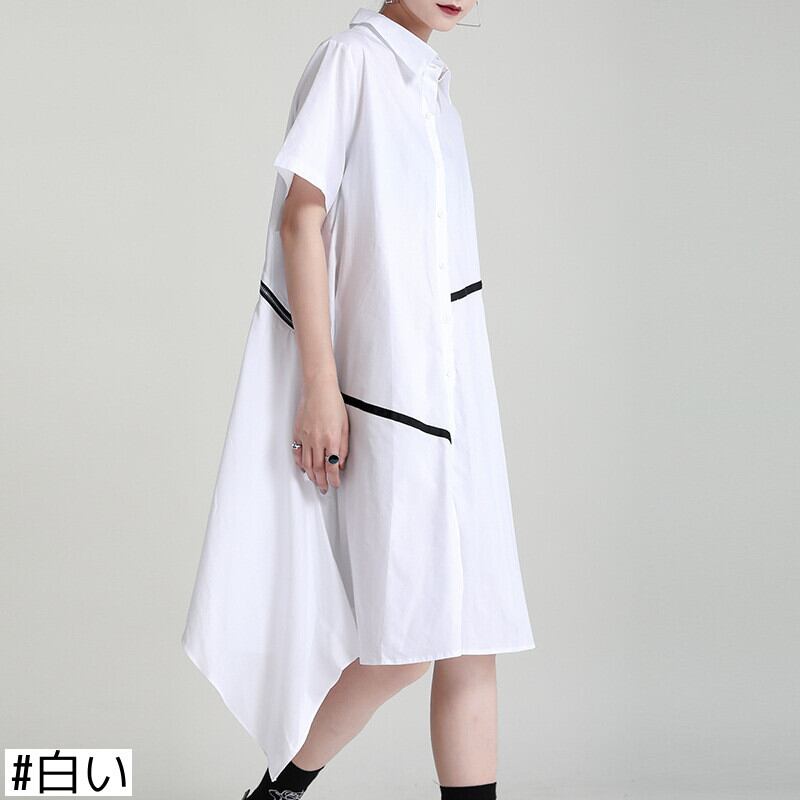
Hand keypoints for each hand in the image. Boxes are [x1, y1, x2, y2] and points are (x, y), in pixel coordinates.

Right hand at [292, 372, 348, 492]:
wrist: (318, 389)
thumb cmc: (333, 403)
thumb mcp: (345, 426)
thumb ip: (343, 447)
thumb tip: (341, 462)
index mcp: (331, 439)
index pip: (332, 467)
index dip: (334, 479)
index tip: (335, 485)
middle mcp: (317, 440)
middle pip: (318, 468)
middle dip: (322, 482)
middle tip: (324, 489)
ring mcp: (305, 437)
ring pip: (306, 463)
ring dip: (311, 476)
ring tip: (315, 482)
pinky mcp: (297, 433)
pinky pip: (297, 452)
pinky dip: (300, 463)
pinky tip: (303, 468)